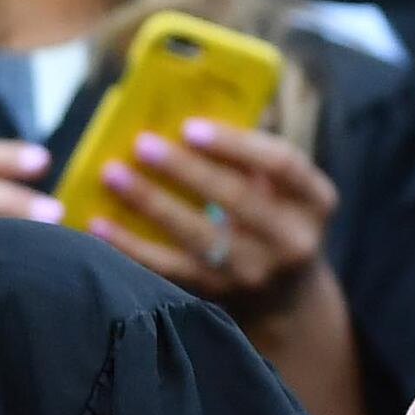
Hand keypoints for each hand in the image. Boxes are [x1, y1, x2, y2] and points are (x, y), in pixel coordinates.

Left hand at [83, 119, 336, 318]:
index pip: (282, 163)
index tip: (190, 126)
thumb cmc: (272, 220)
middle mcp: (294, 239)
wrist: (285, 298)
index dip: (236, 144)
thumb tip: (181, 117)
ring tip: (112, 174)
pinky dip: (130, 245)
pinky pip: (167, 268)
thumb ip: (247, 159)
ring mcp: (256, 272)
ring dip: (150, 202)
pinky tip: (98, 223)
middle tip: (142, 143)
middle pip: (236, 198)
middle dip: (185, 168)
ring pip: (197, 235)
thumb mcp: (281, 190)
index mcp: (316, 200)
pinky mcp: (218, 295)